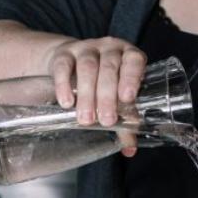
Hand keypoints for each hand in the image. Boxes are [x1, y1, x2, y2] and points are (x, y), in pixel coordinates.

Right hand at [47, 37, 146, 156]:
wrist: (70, 61)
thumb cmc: (102, 82)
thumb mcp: (115, 97)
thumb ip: (125, 120)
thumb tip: (130, 150)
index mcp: (129, 56)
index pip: (134, 61)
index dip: (132, 77)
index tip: (127, 98)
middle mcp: (110, 48)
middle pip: (109, 68)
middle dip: (107, 96)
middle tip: (106, 120)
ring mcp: (86, 47)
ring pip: (88, 67)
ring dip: (87, 95)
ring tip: (86, 119)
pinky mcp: (64, 52)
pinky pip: (64, 65)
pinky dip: (64, 84)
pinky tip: (66, 102)